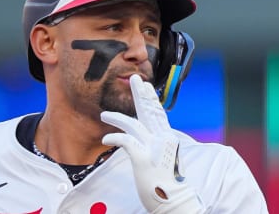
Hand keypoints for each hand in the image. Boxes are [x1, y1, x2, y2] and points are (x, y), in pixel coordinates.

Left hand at [101, 75, 204, 213]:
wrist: (174, 203)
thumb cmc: (166, 183)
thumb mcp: (164, 159)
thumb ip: (158, 144)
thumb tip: (151, 134)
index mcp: (167, 139)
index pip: (158, 114)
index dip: (151, 99)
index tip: (145, 85)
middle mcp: (163, 139)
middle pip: (150, 111)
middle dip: (141, 94)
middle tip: (134, 78)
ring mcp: (154, 148)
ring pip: (134, 124)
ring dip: (117, 118)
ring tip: (104, 116)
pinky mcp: (144, 159)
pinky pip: (127, 141)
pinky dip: (115, 136)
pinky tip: (106, 137)